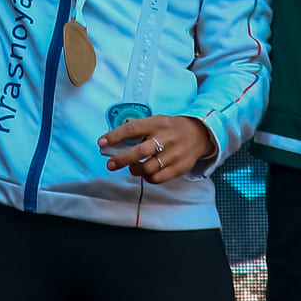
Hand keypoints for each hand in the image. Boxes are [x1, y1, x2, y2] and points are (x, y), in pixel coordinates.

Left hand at [99, 113, 215, 183]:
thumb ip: (139, 130)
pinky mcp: (179, 168)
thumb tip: (114, 142)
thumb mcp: (156, 122)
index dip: (115, 136)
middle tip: (110, 164)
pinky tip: (146, 173)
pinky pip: (158, 178)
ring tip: (132, 167)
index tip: (101, 142)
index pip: (133, 128)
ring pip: (148, 168)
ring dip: (135, 170)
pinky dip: (147, 178)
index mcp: (157, 123)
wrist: (199, 134)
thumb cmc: (171, 128)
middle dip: (122, 159)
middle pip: (140, 151)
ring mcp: (174, 154)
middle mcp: (166, 138)